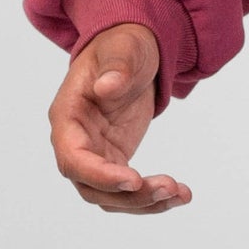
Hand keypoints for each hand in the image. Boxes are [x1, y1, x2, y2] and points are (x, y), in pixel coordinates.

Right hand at [47, 23, 191, 213]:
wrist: (132, 54)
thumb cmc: (122, 46)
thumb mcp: (123, 48)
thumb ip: (116, 66)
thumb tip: (108, 87)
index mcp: (67, 115)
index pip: (72, 158)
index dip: (99, 175)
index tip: (133, 180)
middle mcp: (75, 141)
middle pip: (90, 186)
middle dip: (129, 195)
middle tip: (168, 187)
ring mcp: (95, 154)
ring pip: (110, 197)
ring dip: (145, 202)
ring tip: (180, 194)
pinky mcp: (114, 160)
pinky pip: (128, 190)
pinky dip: (153, 197)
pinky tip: (181, 194)